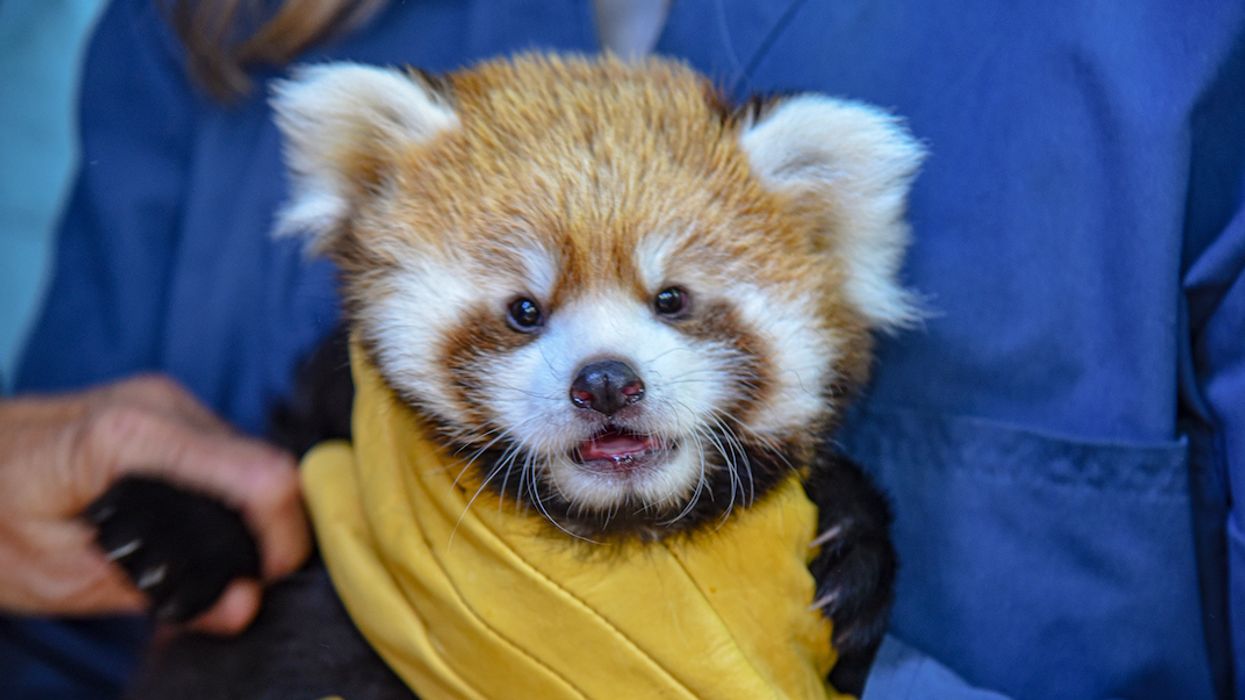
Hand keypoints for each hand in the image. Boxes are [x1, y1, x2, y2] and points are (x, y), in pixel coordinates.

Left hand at [0, 375, 308, 633]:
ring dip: (252, 512)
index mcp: (131, 436)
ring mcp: (165, 399)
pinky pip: (228, 450)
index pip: (260, 474)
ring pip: (253, 455)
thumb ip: (158, 593)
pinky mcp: (166, 407)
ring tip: (219, 563)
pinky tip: (202, 529)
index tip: (270, 580)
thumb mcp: (61, 578)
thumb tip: (244, 604)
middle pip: (265, 463)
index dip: (283, 533)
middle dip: (270, 529)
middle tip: (241, 585)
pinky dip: (231, 493)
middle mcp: (160, 403)